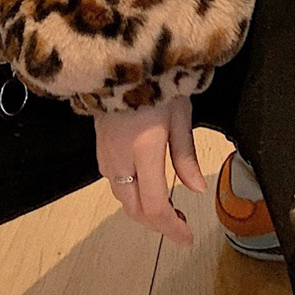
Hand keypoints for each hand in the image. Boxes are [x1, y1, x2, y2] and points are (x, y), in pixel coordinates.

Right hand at [93, 95, 206, 245]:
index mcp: (145, 150)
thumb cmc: (158, 80)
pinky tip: (144, 185)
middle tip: (179, 224)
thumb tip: (196, 191)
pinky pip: (112, 181)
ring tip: (166, 207)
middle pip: (134, 208)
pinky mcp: (97, 146)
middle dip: (157, 223)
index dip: (171, 228)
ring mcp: (105, 153)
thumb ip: (186, 155)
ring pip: (121, 197)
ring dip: (142, 209)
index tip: (188, 239)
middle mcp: (120, 158)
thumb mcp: (180, 113)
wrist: (121, 55)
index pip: (155, 204)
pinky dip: (129, 192)